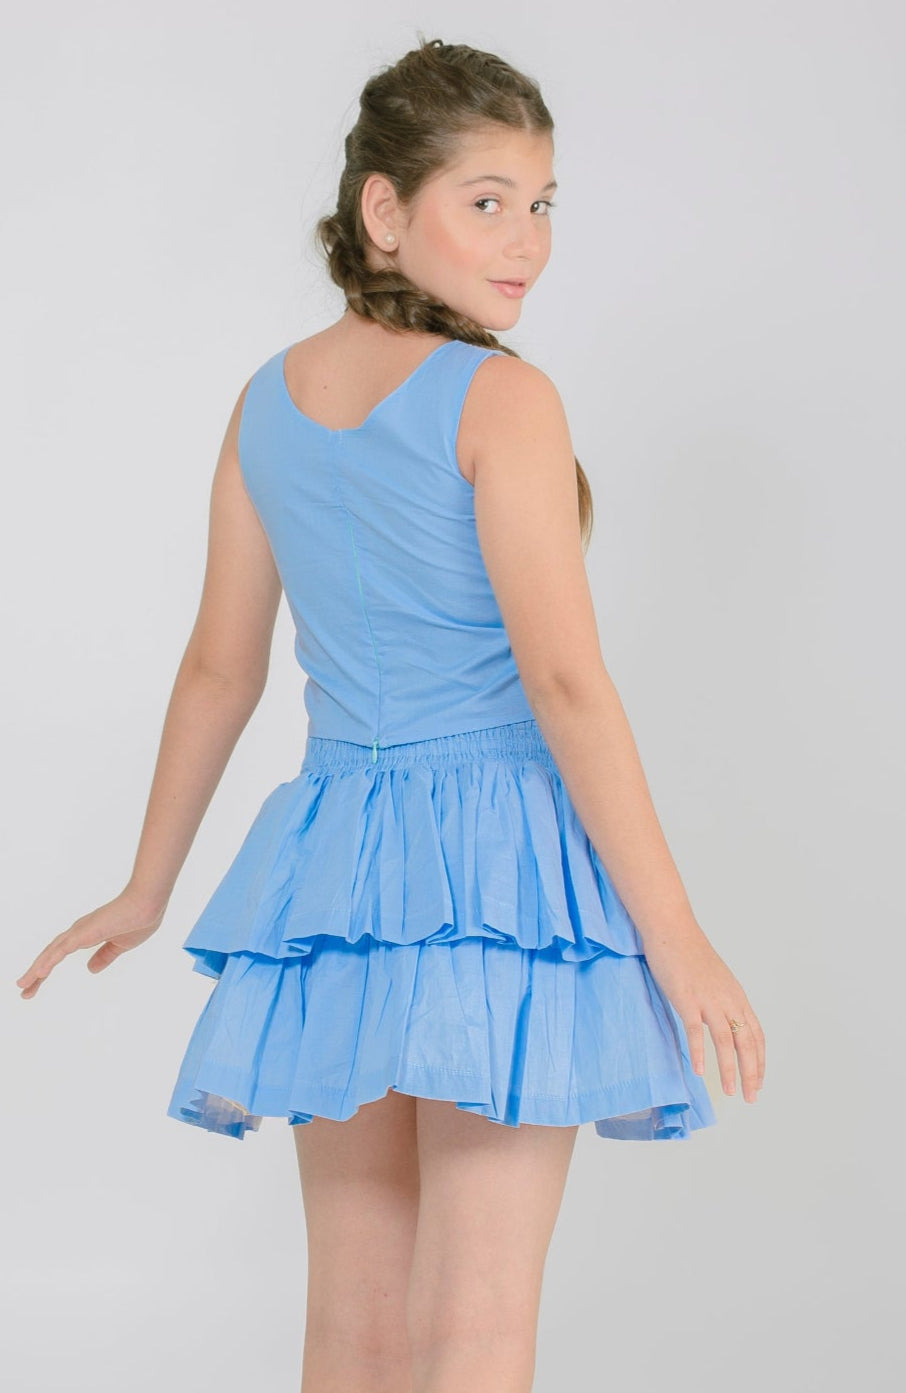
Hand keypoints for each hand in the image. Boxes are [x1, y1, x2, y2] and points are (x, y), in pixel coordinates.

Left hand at [16, 886, 166, 999]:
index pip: (59, 954)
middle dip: (36, 974)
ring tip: (23, 986)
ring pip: (51, 953)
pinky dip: (48, 961)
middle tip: (24, 991)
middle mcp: (78, 932)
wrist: (148, 904)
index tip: (36, 984)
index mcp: (86, 935)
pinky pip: (61, 950)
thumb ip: (104, 956)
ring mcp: (80, 931)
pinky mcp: (84, 933)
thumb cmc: (139, 920)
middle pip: (50, 955)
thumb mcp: (121, 946)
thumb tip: (90, 969)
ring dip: (36, 970)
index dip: (46, 969)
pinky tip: (38, 973)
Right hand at [642, 922, 764, 1103]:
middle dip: (752, 1073)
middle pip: (747, 1042)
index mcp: (736, 996)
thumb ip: (720, 1000)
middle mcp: (728, 999)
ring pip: (726, 1041)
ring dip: (730, 1069)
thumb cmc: (688, 952)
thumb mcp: (714, 978)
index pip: (756, 1035)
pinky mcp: (686, 998)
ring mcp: (708, 999)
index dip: (760, 1061)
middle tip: (752, 1097)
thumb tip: (720, 1020)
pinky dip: (699, 1052)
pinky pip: (695, 1030)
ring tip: (731, 1091)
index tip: (759, 1081)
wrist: (671, 929)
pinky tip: (700, 1071)